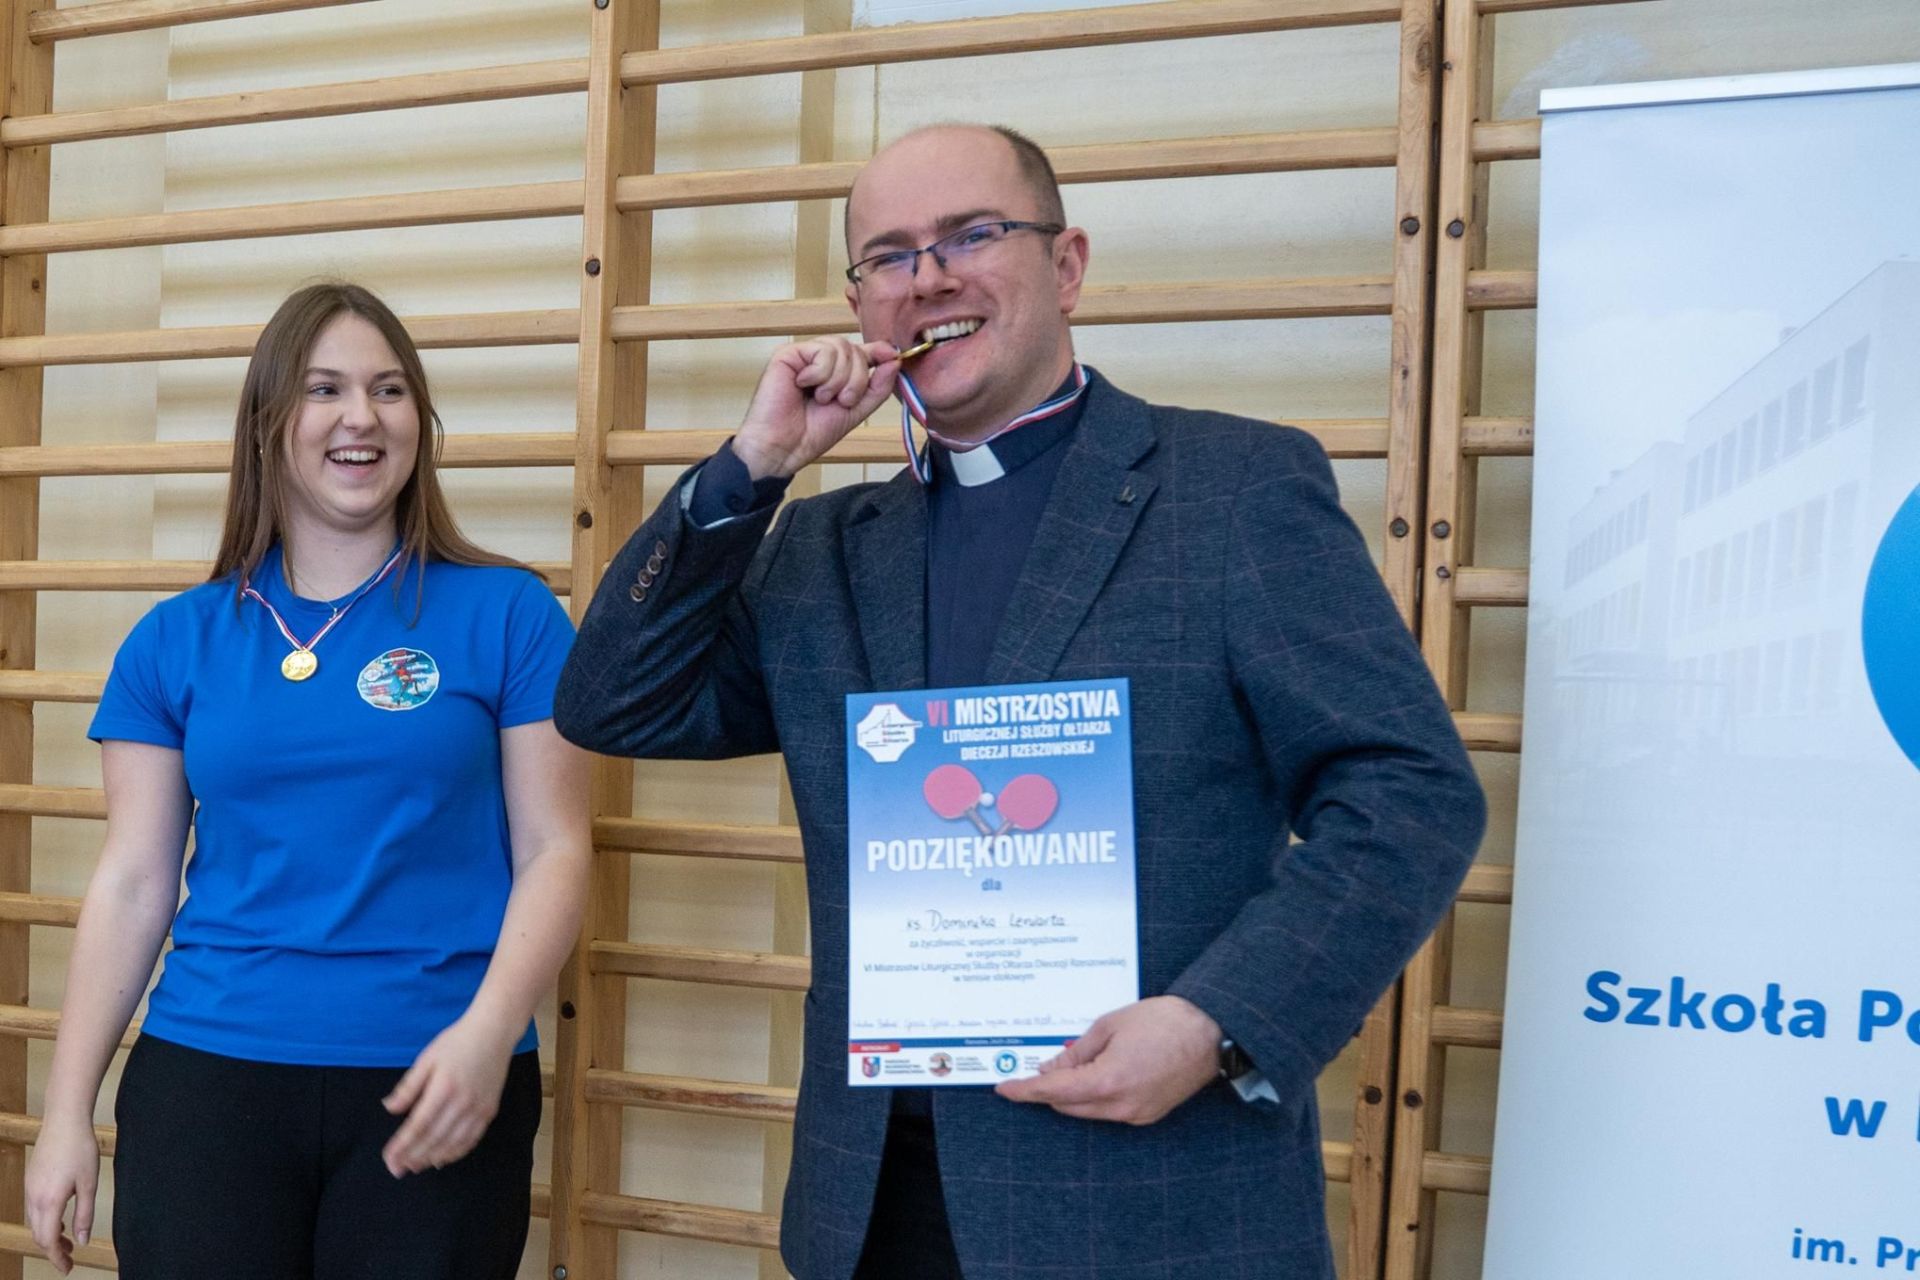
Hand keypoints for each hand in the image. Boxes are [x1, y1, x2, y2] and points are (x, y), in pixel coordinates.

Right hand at [26, 1113, 99, 1274]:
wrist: (64, 1121)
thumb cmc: (80, 1149)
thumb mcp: (89, 1184)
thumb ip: (85, 1214)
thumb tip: (82, 1241)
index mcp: (49, 1201)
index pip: (48, 1240)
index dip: (57, 1258)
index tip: (67, 1268)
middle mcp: (34, 1199)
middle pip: (38, 1235)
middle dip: (53, 1250)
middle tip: (70, 1257)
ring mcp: (29, 1189)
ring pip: (35, 1223)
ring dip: (50, 1235)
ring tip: (70, 1240)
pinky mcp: (31, 1181)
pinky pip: (34, 1210)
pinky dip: (46, 1221)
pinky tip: (61, 1218)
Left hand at [381, 1015, 515, 1176]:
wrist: (494, 1032)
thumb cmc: (456, 1042)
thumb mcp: (427, 1058)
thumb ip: (408, 1086)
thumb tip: (389, 1108)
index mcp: (443, 1088)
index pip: (418, 1125)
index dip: (402, 1145)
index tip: (388, 1157)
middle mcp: (462, 1102)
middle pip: (434, 1139)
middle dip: (412, 1156)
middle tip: (396, 1169)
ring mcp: (479, 1109)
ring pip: (452, 1144)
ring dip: (432, 1158)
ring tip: (414, 1167)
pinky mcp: (489, 1111)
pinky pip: (471, 1139)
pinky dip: (455, 1153)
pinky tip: (441, 1159)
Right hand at [733, 336, 899, 480]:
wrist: (784, 447)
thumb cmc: (812, 432)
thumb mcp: (856, 411)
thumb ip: (877, 387)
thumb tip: (894, 359)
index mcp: (838, 373)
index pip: (864, 352)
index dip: (880, 351)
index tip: (893, 355)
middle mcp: (821, 361)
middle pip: (855, 350)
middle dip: (856, 379)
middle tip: (841, 401)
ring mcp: (805, 356)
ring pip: (841, 347)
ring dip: (837, 379)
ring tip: (821, 398)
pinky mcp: (788, 354)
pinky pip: (821, 351)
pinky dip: (820, 374)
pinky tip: (803, 386)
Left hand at [995, 995, 1222, 1124]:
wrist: (1211, 1032)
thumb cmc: (1163, 1021)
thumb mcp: (1110, 1026)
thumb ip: (1077, 1052)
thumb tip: (1051, 1068)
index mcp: (1107, 1081)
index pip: (1053, 1092)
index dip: (1025, 1091)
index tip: (1005, 1089)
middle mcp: (1120, 1106)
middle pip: (1067, 1105)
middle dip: (1048, 1089)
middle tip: (1038, 1066)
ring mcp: (1136, 1114)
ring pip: (1087, 1110)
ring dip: (1072, 1093)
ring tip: (1070, 1064)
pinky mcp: (1148, 1115)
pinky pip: (1109, 1110)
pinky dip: (1095, 1095)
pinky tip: (1096, 1072)